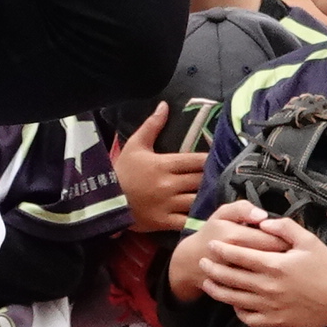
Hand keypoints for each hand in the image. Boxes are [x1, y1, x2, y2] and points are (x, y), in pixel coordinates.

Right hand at [113, 107, 210, 238]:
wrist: (102, 200)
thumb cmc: (121, 171)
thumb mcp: (135, 145)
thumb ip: (152, 125)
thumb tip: (165, 105)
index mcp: (163, 164)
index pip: (196, 161)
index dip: (210, 160)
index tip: (219, 160)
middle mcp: (168, 184)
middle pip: (201, 180)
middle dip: (213, 179)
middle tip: (224, 178)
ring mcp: (166, 204)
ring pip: (197, 201)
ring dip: (208, 198)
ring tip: (218, 195)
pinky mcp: (163, 221)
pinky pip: (187, 221)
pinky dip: (198, 218)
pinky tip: (206, 215)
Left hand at [194, 213, 326, 326]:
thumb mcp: (309, 240)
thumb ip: (284, 227)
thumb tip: (262, 222)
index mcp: (274, 265)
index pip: (239, 256)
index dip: (222, 250)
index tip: (211, 245)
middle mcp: (267, 287)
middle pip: (230, 278)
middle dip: (212, 269)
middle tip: (202, 262)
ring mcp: (270, 306)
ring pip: (234, 299)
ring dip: (217, 290)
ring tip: (207, 283)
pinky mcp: (275, 321)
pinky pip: (248, 318)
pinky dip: (237, 311)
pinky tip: (233, 303)